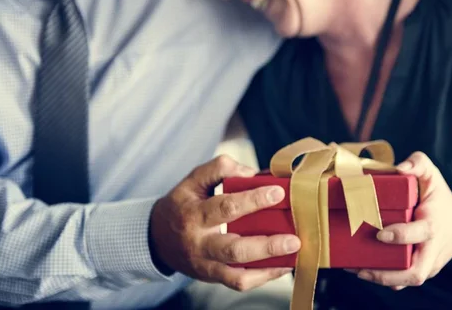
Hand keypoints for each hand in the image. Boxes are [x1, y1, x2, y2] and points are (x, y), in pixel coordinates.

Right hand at [149, 155, 300, 290]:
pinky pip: (239, 282)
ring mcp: (207, 264)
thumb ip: (219, 169)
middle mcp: (200, 243)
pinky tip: (282, 265)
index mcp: (194, 214)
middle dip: (266, 245)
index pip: (225, 207)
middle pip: (233, 248)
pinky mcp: (213, 276)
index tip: (278, 192)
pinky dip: (263, 277)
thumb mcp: (193, 180)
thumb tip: (252, 174)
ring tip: (293, 252)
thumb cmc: (182, 205)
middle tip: (293, 237)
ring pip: (237, 272)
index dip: (253, 199)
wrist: (158, 239)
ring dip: (269, 265)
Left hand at [349, 152, 451, 289]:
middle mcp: (432, 248)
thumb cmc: (439, 197)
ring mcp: (429, 263)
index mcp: (433, 224)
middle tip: (361, 266)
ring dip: (381, 279)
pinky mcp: (423, 270)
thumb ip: (418, 163)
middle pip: (416, 272)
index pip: (419, 233)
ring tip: (356, 270)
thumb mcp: (432, 175)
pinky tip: (363, 272)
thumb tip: (400, 168)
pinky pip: (405, 280)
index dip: (400, 235)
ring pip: (408, 280)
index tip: (379, 233)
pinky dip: (386, 280)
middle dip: (388, 272)